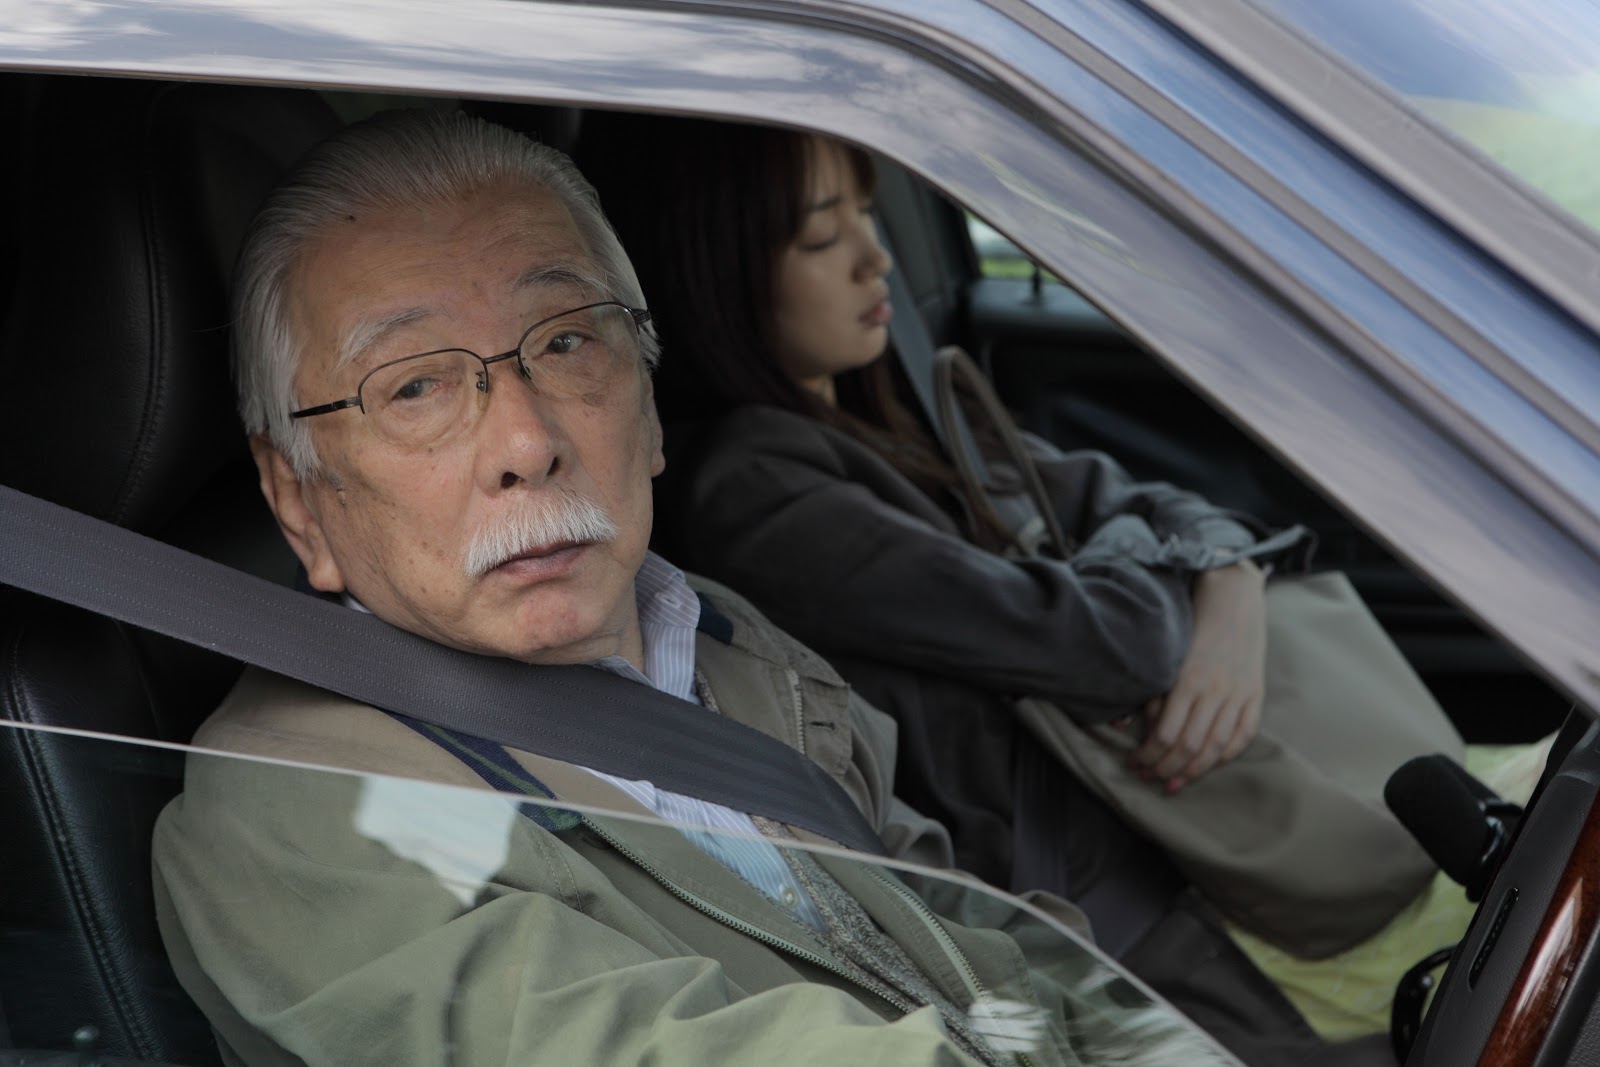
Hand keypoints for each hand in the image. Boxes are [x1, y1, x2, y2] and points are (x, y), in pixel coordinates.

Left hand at [1130, 560, 1265, 791]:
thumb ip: (1158, 693)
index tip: (1133, 764)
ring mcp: (1239, 693)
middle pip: (1189, 746)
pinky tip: (1208, 765)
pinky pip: (1243, 735)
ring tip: (1174, 783)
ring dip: (1193, 771)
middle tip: (1149, 780)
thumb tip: (1146, 731)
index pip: (1166, 734)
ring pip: (1216, 746)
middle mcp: (1216, 690)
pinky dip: (1225, 755)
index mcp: (1188, 679)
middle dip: (1165, 769)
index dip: (1148, 756)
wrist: (1233, 598)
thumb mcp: (1169, 657)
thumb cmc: (1192, 625)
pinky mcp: (1255, 694)